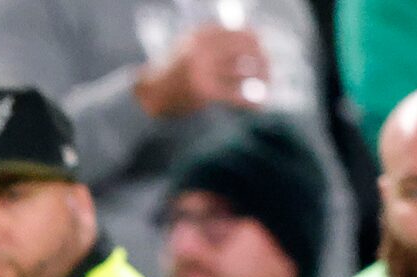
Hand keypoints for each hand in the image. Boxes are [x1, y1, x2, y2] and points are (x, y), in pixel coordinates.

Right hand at [134, 22, 265, 117]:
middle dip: (261, 58)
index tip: (262, 47)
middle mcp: (203, 50)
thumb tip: (246, 42)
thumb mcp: (188, 48)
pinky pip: (235, 95)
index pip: (237, 32)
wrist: (147, 96)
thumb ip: (211, 43)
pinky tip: (259, 105)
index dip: (254, 39)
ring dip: (259, 79)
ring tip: (267, 83)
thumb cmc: (171, 74)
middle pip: (244, 49)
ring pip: (243, 72)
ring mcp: (204, 71)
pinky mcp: (205, 93)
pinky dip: (250, 101)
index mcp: (200, 36)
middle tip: (269, 67)